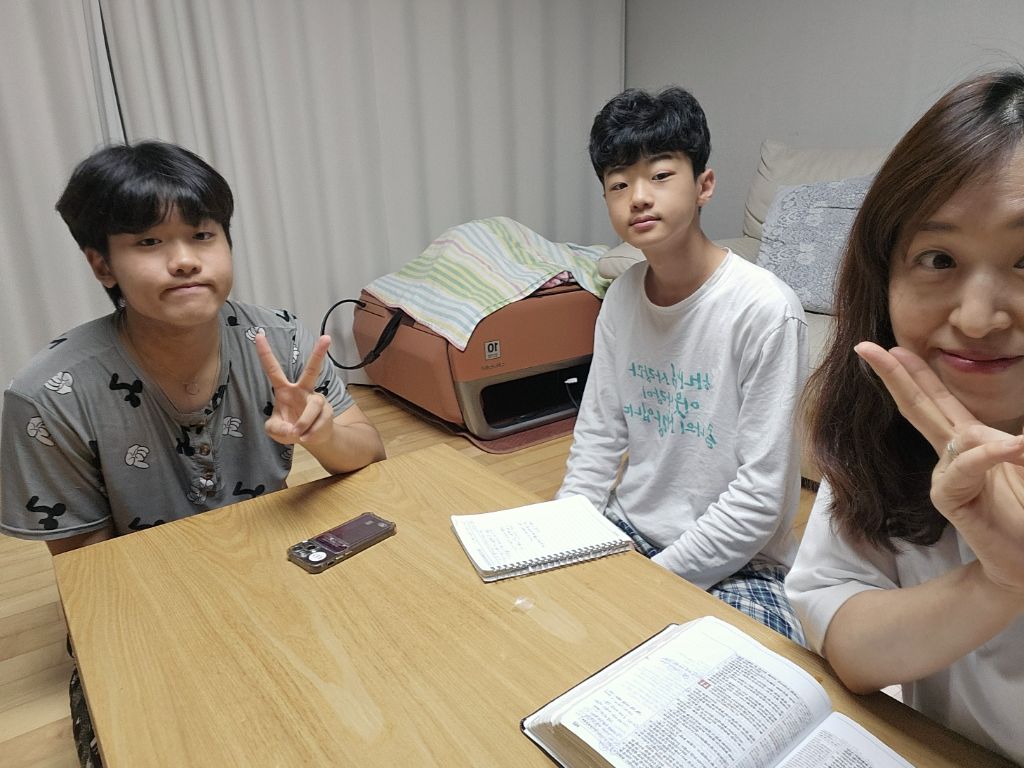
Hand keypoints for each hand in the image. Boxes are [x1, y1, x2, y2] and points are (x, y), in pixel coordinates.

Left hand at [255, 333, 334, 447]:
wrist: (312, 439)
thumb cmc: (290, 428)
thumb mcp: (274, 430)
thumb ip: (275, 428)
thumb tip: (292, 429)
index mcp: (285, 390)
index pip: (273, 369)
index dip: (265, 353)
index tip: (259, 334)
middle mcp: (303, 390)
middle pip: (311, 371)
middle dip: (319, 354)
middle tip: (327, 338)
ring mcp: (317, 400)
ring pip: (312, 408)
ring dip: (304, 424)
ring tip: (298, 435)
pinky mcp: (328, 412)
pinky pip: (318, 423)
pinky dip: (310, 433)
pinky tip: (306, 437)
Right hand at [855, 342, 1023, 599]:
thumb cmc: (1023, 511)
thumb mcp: (1020, 461)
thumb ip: (1007, 446)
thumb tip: (1003, 436)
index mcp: (967, 442)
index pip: (934, 401)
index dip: (913, 373)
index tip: (891, 346)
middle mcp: (953, 456)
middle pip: (919, 408)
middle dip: (894, 375)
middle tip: (866, 348)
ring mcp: (949, 478)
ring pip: (954, 438)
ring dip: (986, 440)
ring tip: (1019, 450)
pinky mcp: (952, 501)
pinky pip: (965, 468)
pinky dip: (987, 457)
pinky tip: (1012, 450)